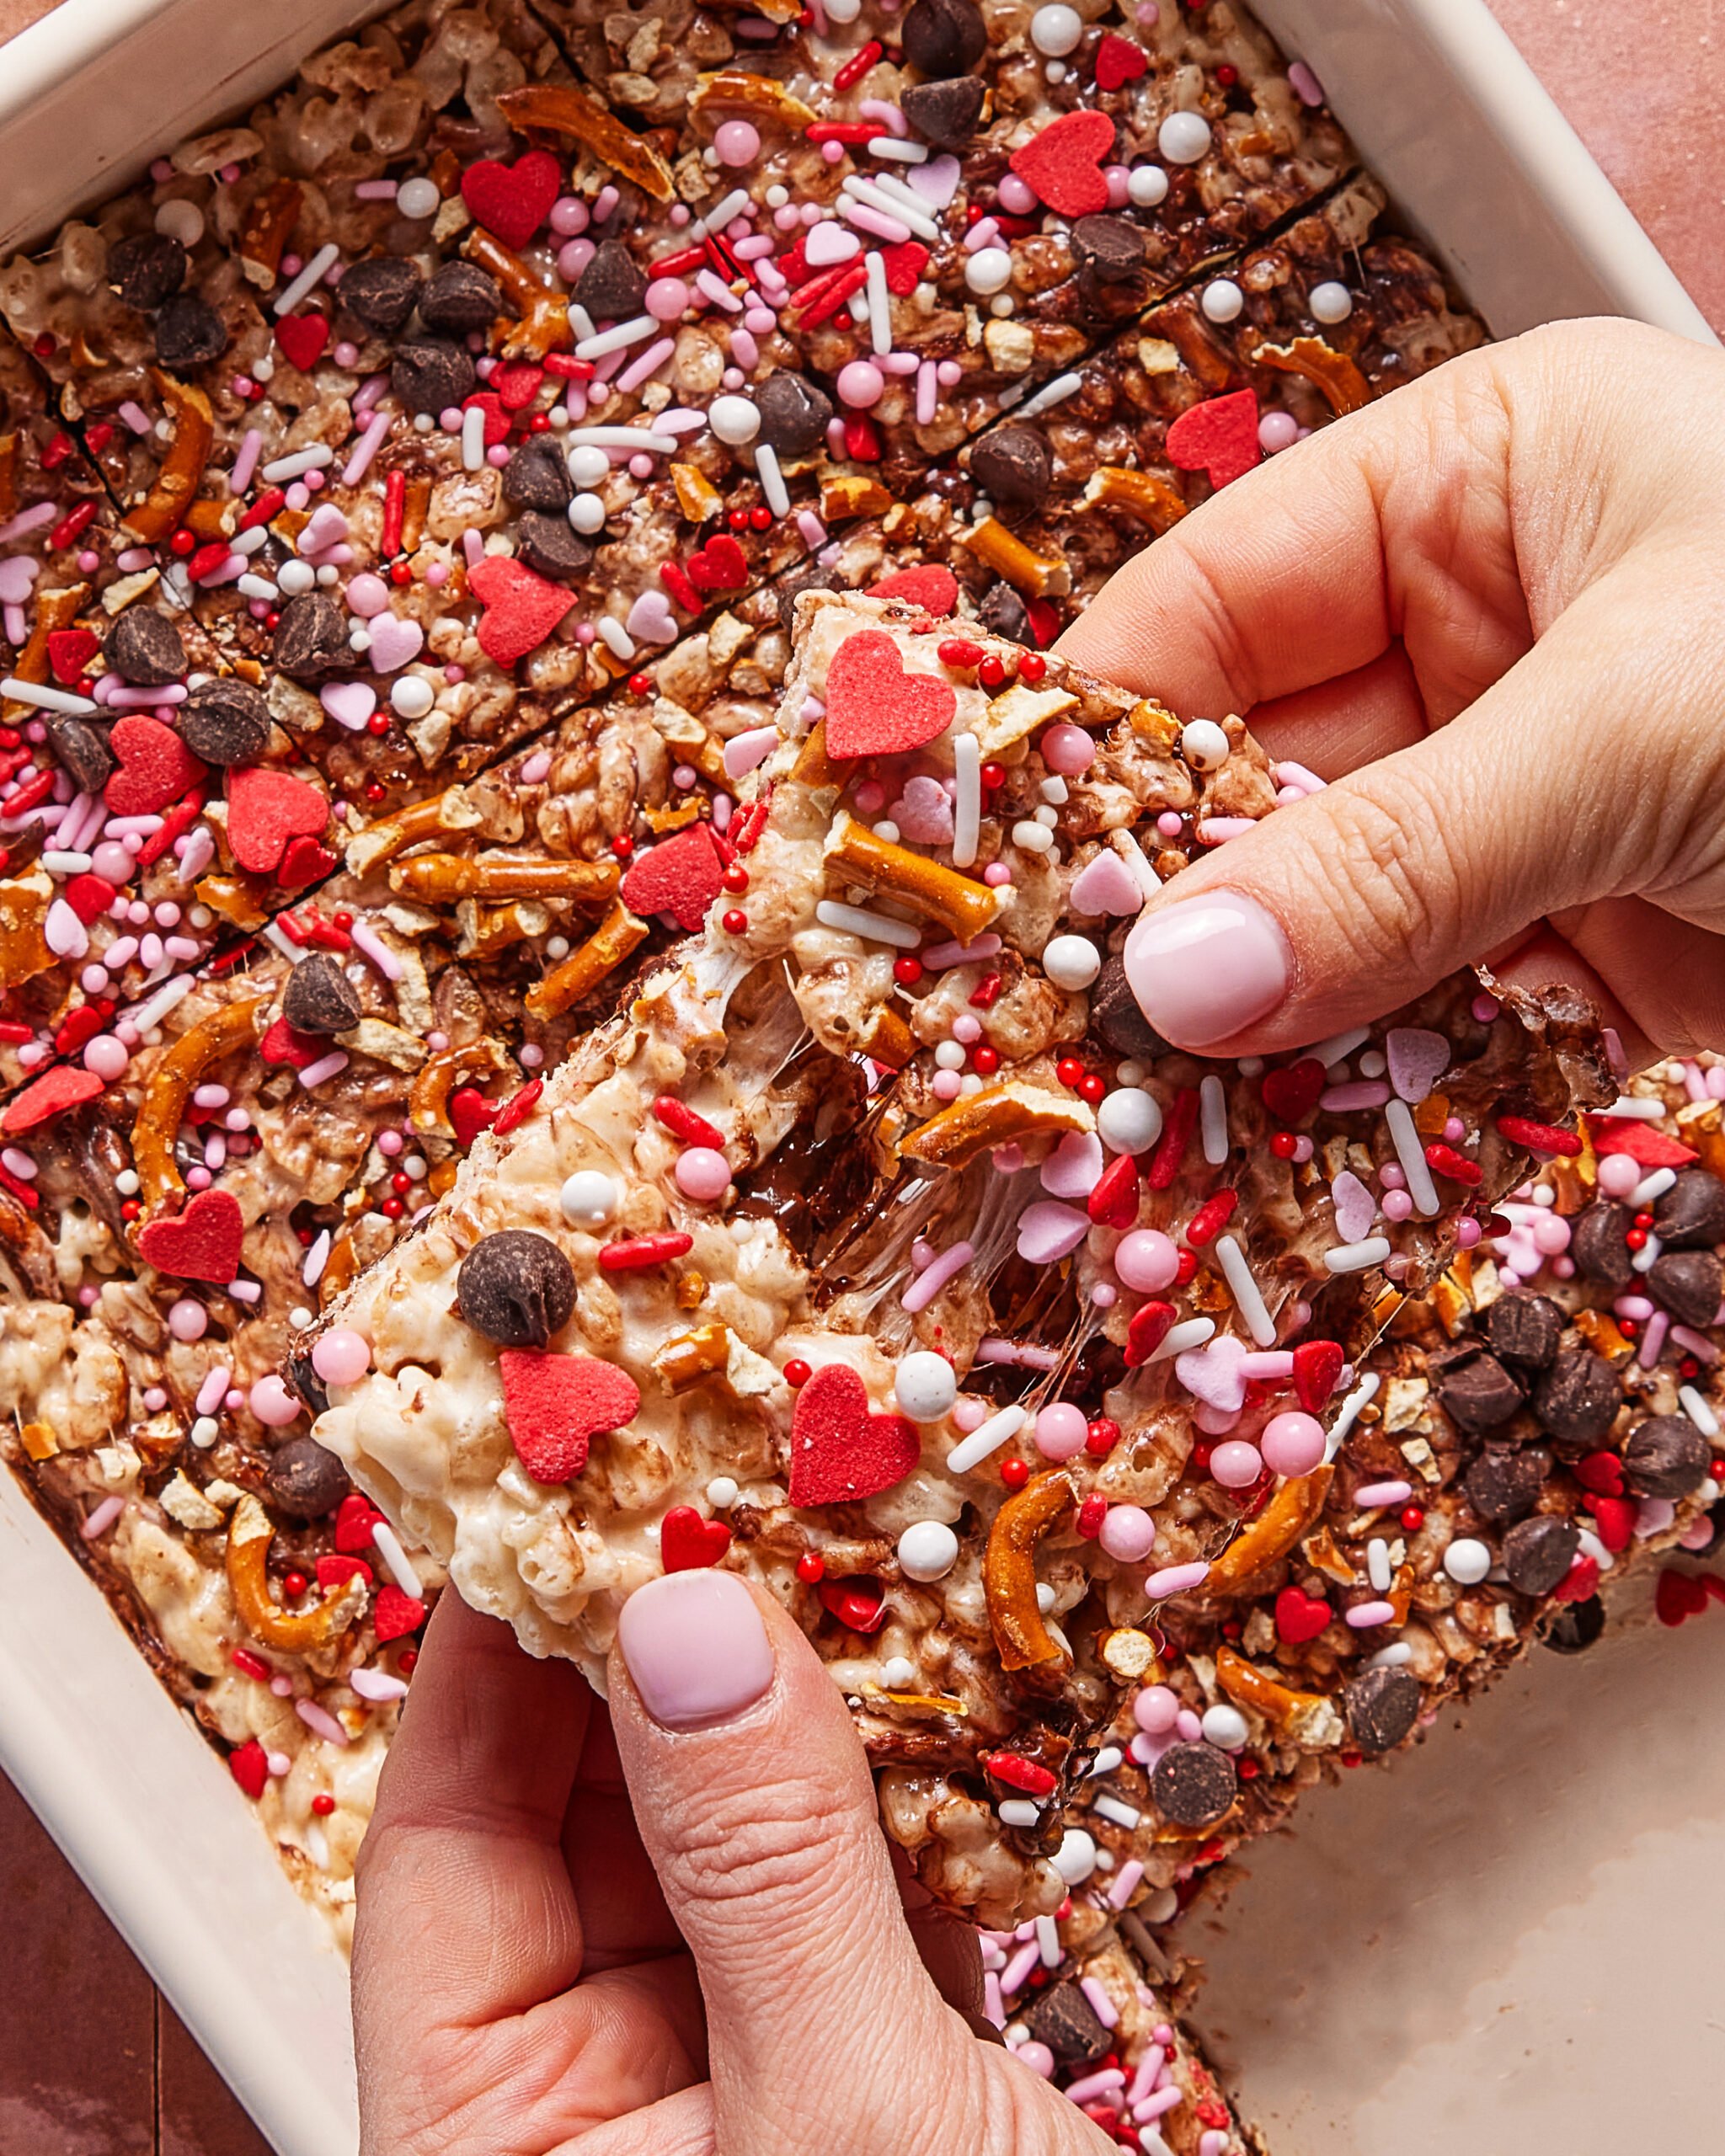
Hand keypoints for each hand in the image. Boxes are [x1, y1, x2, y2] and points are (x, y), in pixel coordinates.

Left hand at [354, 1575, 1111, 2154]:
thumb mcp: (848, 2127)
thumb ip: (764, 1871)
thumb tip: (687, 1625)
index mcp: (504, 2153)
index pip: (441, 1853)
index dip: (483, 1661)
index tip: (540, 1500)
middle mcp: (603, 2109)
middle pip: (587, 1820)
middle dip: (651, 1649)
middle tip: (708, 1480)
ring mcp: (747, 2076)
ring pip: (728, 1835)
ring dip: (784, 1695)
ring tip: (819, 1538)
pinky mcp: (875, 2063)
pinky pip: (850, 1880)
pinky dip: (891, 1775)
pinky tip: (925, 1670)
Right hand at [1055, 317, 1724, 1065]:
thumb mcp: (1645, 718)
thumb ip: (1404, 851)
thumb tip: (1181, 974)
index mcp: (1480, 486)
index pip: (1217, 600)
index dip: (1099, 728)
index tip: (1001, 856)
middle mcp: (1479, 639)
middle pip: (1247, 776)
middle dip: (1166, 905)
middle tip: (1054, 1024)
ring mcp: (1517, 803)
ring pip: (1318, 918)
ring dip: (1249, 1019)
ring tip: (1141, 1115)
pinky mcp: (1571, 945)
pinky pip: (1410, 1018)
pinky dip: (1351, 1086)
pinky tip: (1273, 1142)